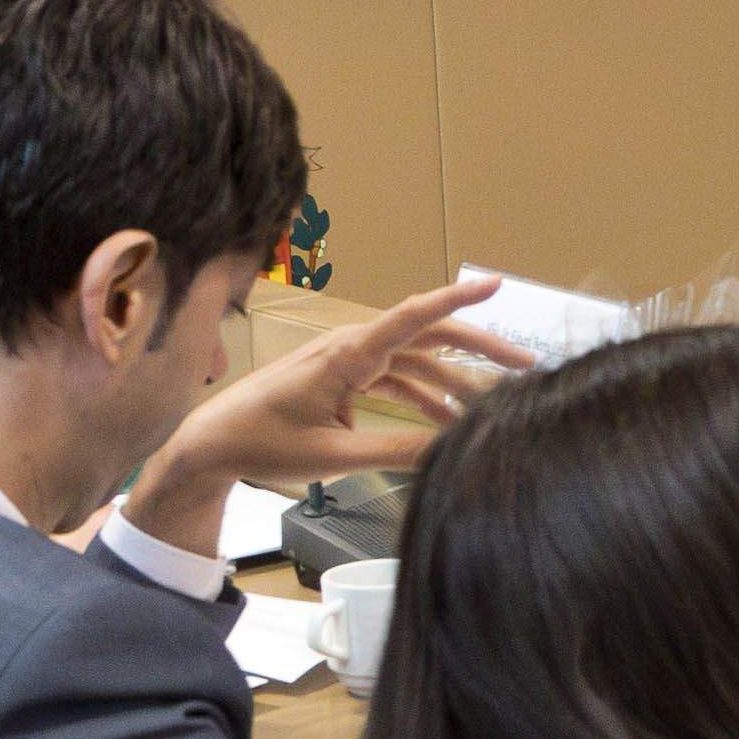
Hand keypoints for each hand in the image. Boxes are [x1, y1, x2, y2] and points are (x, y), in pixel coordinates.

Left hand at [119, 271, 524, 542]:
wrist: (213, 443)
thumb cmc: (262, 443)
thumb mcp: (331, 454)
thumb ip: (394, 451)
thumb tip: (450, 451)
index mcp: (348, 354)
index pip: (413, 317)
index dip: (457, 297)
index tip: (495, 283)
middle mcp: (353, 347)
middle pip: (428, 337)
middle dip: (479, 350)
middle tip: (525, 367)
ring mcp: (349, 361)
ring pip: (416, 361)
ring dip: (455, 383)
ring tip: (494, 408)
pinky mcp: (343, 378)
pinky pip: (396, 378)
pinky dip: (424, 398)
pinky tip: (446, 424)